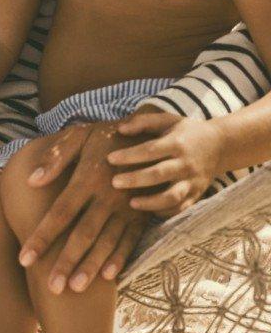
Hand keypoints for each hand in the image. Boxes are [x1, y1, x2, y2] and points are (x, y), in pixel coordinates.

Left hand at [18, 121, 150, 291]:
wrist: (150, 135)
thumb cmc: (106, 135)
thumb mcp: (81, 135)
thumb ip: (56, 156)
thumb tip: (32, 180)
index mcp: (88, 178)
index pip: (59, 213)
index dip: (42, 236)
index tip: (24, 259)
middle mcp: (107, 197)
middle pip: (82, 234)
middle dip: (66, 262)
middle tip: (51, 287)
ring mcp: (127, 208)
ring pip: (106, 242)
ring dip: (91, 266)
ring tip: (75, 289)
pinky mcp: (142, 214)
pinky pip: (131, 240)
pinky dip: (120, 258)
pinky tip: (108, 277)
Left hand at [107, 111, 221, 216]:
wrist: (221, 145)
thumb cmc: (187, 132)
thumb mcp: (168, 120)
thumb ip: (144, 122)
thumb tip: (120, 129)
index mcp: (177, 143)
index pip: (150, 150)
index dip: (129, 155)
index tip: (110, 159)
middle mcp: (185, 163)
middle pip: (158, 174)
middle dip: (135, 179)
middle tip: (114, 182)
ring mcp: (193, 181)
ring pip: (172, 196)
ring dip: (150, 202)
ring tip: (131, 203)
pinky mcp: (197, 193)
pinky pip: (181, 208)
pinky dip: (165, 212)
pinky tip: (149, 210)